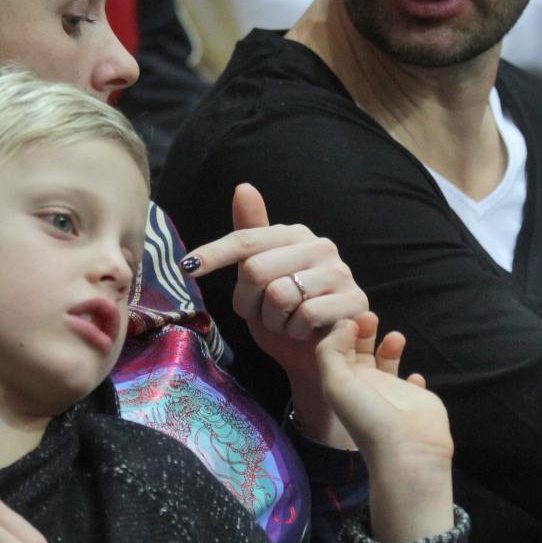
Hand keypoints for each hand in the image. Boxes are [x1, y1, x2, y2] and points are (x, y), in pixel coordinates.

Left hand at [182, 184, 367, 444]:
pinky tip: (304, 332)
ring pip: (279, 294)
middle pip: (256, 269)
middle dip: (248, 302)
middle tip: (260, 314)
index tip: (187, 267)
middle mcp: (320, 246)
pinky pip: (304, 315)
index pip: (245, 240)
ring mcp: (339, 272)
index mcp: (294, 235)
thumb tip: (243, 187)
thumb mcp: (257, 277)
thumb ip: (248, 236)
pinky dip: (295, 331)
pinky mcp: (354, 301)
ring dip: (273, 320)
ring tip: (284, 323)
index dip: (214, 254)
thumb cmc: (285, 314)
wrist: (317, 355)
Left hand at [317, 314, 454, 542]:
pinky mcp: (416, 399)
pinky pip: (413, 382)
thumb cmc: (368, 415)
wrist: (407, 450)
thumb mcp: (335, 381)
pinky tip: (414, 378)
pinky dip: (413, 376)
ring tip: (396, 338)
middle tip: (371, 316)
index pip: (338, 349)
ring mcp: (391, 393)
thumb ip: (331, 350)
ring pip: (387, 361)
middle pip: (362, 351)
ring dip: (390, 345)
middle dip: (365, 331)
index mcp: (343, 382)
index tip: (351, 315)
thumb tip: (344, 324)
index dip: (342, 330)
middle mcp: (365, 386)